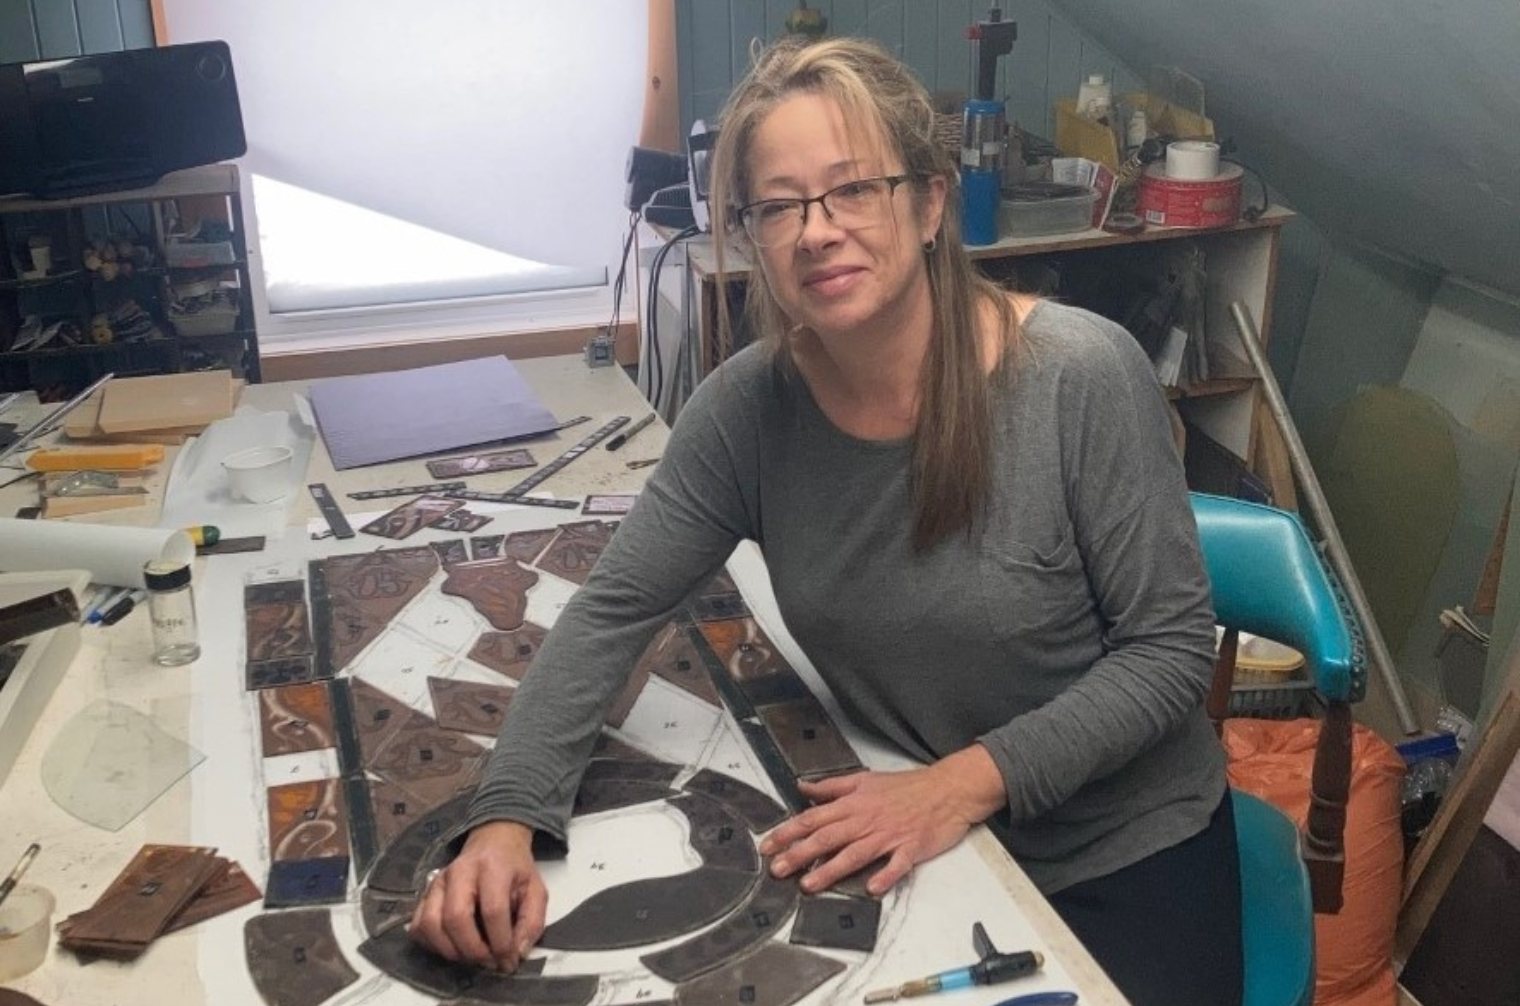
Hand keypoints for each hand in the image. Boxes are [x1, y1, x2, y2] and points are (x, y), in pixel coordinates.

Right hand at [408, 820, 546, 971]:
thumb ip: (532, 922)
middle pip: (455, 918)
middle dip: (473, 950)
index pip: (492, 910)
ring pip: (430, 924)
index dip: (501, 942)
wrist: (493, 842)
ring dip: (450, 951)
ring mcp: (437, 882)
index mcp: (492, 867)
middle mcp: (459, 872)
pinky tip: (452, 947)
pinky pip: (417, 926)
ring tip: (471, 958)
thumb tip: (517, 953)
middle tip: (489, 963)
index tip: (509, 961)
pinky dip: (431, 945)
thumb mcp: (536, 890)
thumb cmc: (514, 868)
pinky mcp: (425, 893)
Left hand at [758, 745, 1005, 896]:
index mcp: (854, 804)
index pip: (813, 818)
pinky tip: (872, 888)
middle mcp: (866, 820)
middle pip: (828, 837)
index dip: (788, 832)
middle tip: (776, 869)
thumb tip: (803, 788)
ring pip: (854, 853)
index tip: (767, 845)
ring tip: (809, 885)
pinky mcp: (911, 848)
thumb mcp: (864, 779)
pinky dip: (885, 875)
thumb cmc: (907, 786)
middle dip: (799, 854)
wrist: (948, 789)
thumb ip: (832, 786)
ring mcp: (888, 836)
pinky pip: (896, 865)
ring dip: (831, 869)